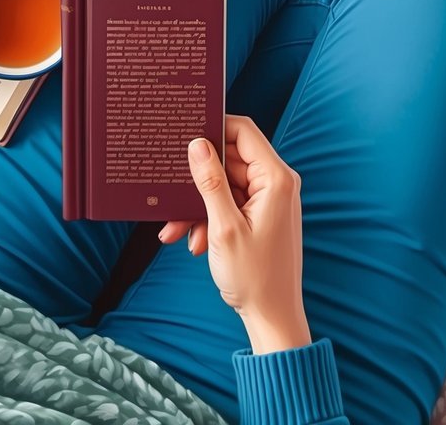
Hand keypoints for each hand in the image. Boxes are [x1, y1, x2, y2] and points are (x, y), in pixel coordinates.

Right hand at [160, 116, 311, 353]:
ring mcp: (268, 200)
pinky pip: (228, 205)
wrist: (272, 317)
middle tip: (170, 194)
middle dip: (198, 179)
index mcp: (275, 180)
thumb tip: (196, 144)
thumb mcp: (224, 227)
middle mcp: (276, 184)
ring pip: (224, 185)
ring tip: (177, 230)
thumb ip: (210, 182)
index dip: (214, 128)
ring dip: (199, 206)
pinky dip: (209, 219)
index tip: (184, 134)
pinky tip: (195, 242)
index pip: (244, 131)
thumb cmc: (255, 277)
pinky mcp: (260, 216)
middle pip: (229, 160)